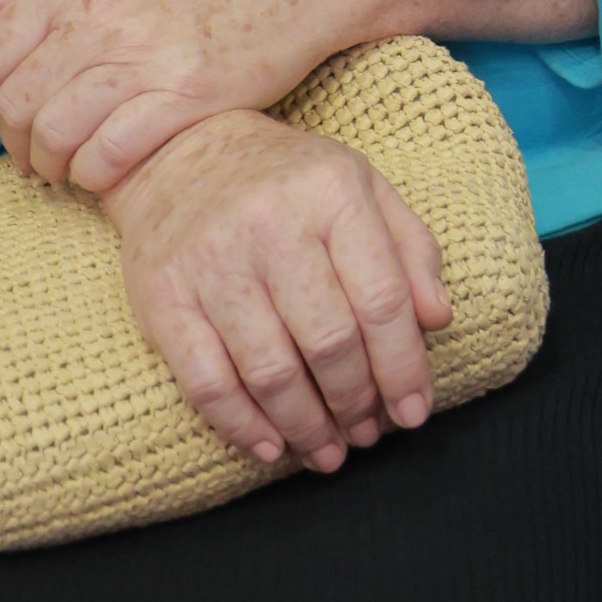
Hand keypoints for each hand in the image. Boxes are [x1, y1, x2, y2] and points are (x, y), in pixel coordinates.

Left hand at [0, 0, 351, 190]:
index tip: (5, 112)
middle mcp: (107, 13)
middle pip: (19, 100)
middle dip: (14, 139)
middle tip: (33, 151)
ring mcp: (149, 55)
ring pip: (56, 133)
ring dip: (49, 164)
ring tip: (63, 167)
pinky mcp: (189, 95)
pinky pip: (110, 154)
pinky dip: (93, 174)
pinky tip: (103, 169)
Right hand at [110, 109, 449, 473]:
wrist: (178, 149)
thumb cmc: (288, 179)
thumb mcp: (362, 187)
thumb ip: (409, 249)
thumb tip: (438, 320)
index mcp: (332, 191)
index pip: (382, 298)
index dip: (403, 367)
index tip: (413, 412)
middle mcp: (272, 223)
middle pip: (329, 342)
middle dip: (356, 402)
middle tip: (368, 434)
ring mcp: (213, 261)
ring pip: (270, 371)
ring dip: (306, 427)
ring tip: (329, 451)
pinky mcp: (164, 296)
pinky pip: (207, 382)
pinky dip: (242, 427)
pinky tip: (271, 447)